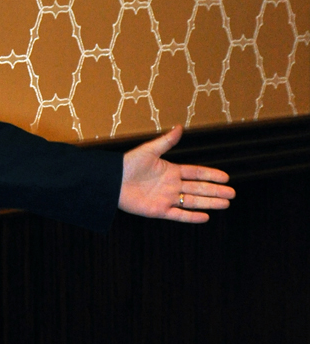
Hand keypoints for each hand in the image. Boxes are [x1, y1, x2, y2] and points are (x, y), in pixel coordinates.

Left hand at [119, 125, 233, 222]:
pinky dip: (192, 216)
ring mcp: (166, 198)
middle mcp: (171, 185)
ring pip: (192, 202)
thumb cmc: (127, 164)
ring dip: (209, 203)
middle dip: (215, 191)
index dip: (210, 175)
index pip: (196, 173)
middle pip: (198, 189)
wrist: (111, 181)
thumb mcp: (148, 151)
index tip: (226, 177)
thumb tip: (180, 127)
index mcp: (170, 170)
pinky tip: (206, 217)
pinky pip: (179, 215)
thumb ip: (166, 141)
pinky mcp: (159, 211)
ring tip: (226, 204)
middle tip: (232, 193)